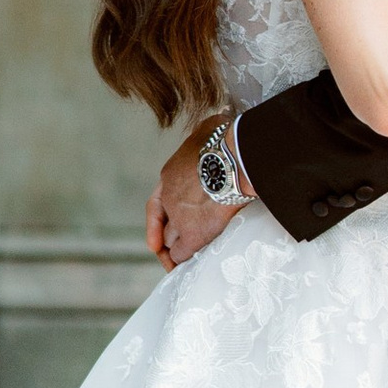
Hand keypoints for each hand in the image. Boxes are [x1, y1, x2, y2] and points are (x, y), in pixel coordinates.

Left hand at [148, 121, 237, 270]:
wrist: (233, 158)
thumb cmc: (226, 139)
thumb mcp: (210, 128)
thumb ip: (209, 134)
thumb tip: (222, 119)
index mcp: (171, 175)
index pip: (158, 203)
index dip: (156, 221)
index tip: (155, 238)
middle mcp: (170, 198)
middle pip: (165, 224)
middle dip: (172, 235)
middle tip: (178, 249)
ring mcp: (179, 218)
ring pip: (172, 241)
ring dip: (180, 249)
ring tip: (188, 260)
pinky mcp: (193, 234)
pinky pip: (183, 256)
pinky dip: (184, 262)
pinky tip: (191, 268)